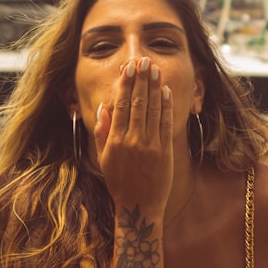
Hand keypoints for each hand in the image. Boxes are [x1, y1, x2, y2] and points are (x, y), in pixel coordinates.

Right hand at [94, 57, 173, 215]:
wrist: (138, 207)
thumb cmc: (120, 183)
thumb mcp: (103, 159)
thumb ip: (102, 133)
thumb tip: (103, 108)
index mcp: (115, 141)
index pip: (121, 105)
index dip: (126, 84)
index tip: (129, 67)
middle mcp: (132, 140)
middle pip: (138, 103)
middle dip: (141, 79)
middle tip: (144, 60)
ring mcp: (149, 146)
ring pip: (152, 109)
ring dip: (154, 86)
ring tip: (155, 68)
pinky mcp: (164, 152)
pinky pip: (165, 123)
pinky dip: (166, 106)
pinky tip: (165, 90)